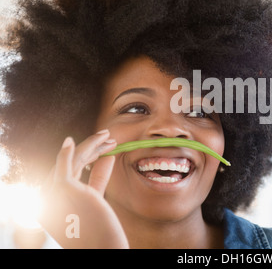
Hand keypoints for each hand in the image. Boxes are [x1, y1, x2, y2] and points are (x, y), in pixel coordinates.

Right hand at [39, 130, 128, 248]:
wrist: (104, 248)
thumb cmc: (101, 229)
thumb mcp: (96, 198)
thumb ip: (98, 177)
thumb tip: (108, 157)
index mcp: (53, 201)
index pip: (68, 170)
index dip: (86, 155)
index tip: (104, 147)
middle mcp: (49, 198)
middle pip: (70, 164)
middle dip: (91, 148)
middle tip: (109, 139)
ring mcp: (56, 194)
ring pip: (73, 162)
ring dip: (91, 145)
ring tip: (107, 136)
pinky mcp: (66, 191)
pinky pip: (64, 168)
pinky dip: (66, 153)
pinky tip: (70, 141)